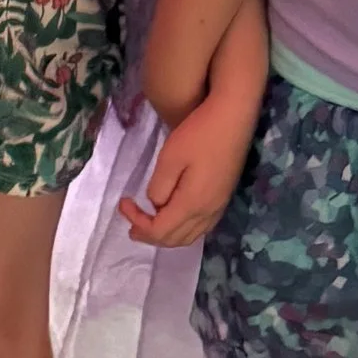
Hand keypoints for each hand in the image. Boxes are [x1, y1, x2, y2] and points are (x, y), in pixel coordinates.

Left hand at [120, 87, 256, 247]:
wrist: (233, 118)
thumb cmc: (199, 134)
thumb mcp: (170, 158)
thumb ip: (159, 187)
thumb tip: (156, 204)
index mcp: (192, 204)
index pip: (159, 230)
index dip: (138, 222)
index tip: (123, 202)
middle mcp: (208, 213)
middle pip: (174, 239)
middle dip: (149, 235)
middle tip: (130, 222)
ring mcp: (218, 207)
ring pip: (189, 237)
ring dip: (166, 235)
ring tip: (148, 224)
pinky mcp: (223, 199)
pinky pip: (201, 228)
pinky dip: (182, 230)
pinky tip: (173, 216)